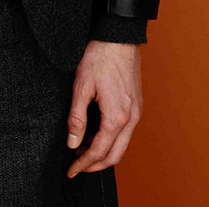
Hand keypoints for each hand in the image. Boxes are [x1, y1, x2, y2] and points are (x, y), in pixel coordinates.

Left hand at [66, 39, 142, 178]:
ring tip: (84, 150)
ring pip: (122, 146)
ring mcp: (136, 113)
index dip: (83, 164)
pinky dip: (113, 141)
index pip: (98, 151)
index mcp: (116, 117)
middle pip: (115, 156)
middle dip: (95, 166)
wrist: (119, 38)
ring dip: (104, 153)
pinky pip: (126, 133)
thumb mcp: (81, 86)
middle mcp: (131, 119)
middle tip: (77, 166)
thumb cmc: (100, 57)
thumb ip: (77, 118)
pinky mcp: (137, 106)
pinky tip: (98, 134)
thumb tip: (73, 143)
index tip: (71, 170)